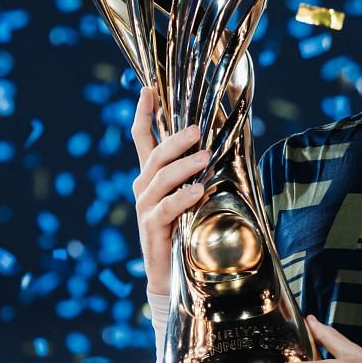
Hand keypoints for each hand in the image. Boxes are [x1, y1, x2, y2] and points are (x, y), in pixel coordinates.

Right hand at [129, 86, 209, 296]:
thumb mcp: (191, 197)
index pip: (142, 138)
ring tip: (205, 158)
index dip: (143, 113)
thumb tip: (219, 146)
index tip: (147, 88)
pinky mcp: (150, 228)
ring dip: (184, 166)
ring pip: (160, 178)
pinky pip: (164, 208)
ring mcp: (145, 207)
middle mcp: (144, 188)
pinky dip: (181, 198)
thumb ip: (198, 174)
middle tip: (198, 130)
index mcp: (152, 176)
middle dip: (176, 140)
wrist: (171, 274)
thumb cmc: (186, 230)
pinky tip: (197, 192)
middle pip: (154, 155)